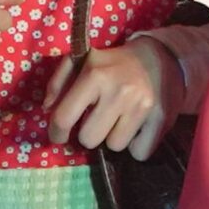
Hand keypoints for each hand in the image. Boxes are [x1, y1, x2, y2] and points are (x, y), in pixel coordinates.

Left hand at [43, 38, 169, 156]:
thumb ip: (59, 82)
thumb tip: (47, 109)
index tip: (59, 136)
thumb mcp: (82, 61)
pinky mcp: (162, 119)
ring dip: (113, 137)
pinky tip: (135, 127)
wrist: (161, 57)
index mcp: (95, 74)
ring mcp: (142, 106)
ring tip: (119, 120)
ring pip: (114, 147)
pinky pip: (139, 152)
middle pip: (89, 139)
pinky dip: (135, 145)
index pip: (64, 117)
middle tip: (97, 120)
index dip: (56, 132)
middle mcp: (119, 91)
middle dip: (90, 133)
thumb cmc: (114, 63)